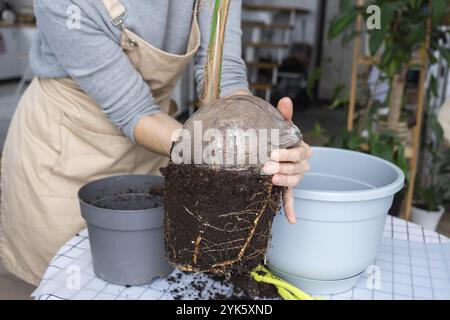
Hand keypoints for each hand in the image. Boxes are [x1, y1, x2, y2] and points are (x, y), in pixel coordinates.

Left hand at [263, 97, 311, 223]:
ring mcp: (293, 174)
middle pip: (298, 167)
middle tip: (266, 168)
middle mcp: (300, 162)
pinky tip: (291, 220)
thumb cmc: (271, 130)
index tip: (273, 154)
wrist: (261, 139)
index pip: (300, 152)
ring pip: (295, 180)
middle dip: (283, 168)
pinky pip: (290, 198)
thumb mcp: (276, 122)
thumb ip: (283, 113)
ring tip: (272, 181)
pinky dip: (290, 208)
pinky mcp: (285, 185)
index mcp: (300, 146)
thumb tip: (286, 100)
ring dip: (286, 182)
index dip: (288, 154)